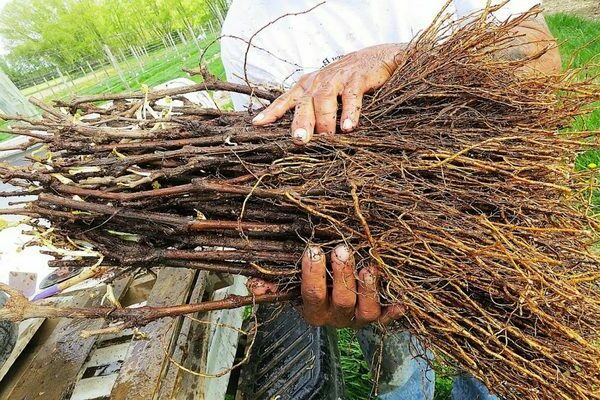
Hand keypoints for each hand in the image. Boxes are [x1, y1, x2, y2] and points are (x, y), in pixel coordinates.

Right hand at [248, 244, 404, 327]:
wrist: (333, 306)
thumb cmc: (311, 287)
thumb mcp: (289, 287)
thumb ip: (272, 284)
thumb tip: (252, 283)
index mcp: (314, 311)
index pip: (312, 294)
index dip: (313, 275)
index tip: (313, 250)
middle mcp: (338, 318)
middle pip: (342, 301)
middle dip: (342, 276)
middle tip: (342, 250)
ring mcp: (360, 318)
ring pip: (367, 311)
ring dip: (368, 290)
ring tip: (368, 268)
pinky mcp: (380, 317)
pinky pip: (390, 317)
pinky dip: (396, 311)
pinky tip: (403, 300)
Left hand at [251, 43, 404, 144]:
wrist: (376, 58)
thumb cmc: (347, 81)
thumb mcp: (325, 92)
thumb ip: (313, 111)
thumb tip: (300, 138)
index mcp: (307, 86)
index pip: (286, 100)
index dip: (272, 112)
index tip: (257, 124)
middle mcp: (318, 82)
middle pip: (304, 104)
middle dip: (301, 122)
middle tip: (299, 141)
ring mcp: (337, 79)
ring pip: (325, 100)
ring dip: (325, 120)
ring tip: (327, 137)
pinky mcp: (357, 78)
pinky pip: (351, 97)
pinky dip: (350, 112)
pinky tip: (349, 127)